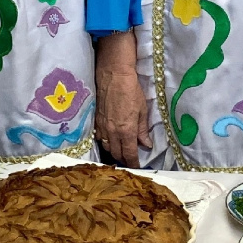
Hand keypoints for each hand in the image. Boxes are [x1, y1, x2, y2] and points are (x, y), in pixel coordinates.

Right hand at [94, 31, 150, 166]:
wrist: (113, 75)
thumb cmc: (131, 90)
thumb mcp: (142, 110)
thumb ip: (143, 130)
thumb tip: (146, 145)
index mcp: (126, 131)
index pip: (129, 154)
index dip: (134, 163)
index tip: (138, 167)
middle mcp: (113, 132)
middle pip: (116, 154)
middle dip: (124, 160)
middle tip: (130, 160)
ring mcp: (102, 127)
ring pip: (107, 147)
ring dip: (114, 152)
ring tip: (121, 152)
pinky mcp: (96, 120)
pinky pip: (99, 138)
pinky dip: (105, 142)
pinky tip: (110, 140)